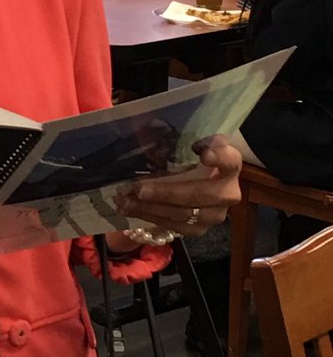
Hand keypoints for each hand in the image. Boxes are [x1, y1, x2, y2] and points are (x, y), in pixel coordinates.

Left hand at [114, 135, 240, 237]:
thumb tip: (148, 127)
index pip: (231, 160)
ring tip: (125, 200)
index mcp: (229, 165)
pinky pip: (174, 226)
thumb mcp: (183, 145)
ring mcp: (215, 214)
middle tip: (139, 189)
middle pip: (201, 195)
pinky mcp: (200, 229)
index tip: (202, 152)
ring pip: (184, 215)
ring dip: (151, 208)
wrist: (191, 183)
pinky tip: (129, 208)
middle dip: (167, 193)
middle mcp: (228, 192)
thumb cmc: (185, 157)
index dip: (219, 157)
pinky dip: (149, 216)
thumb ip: (176, 138)